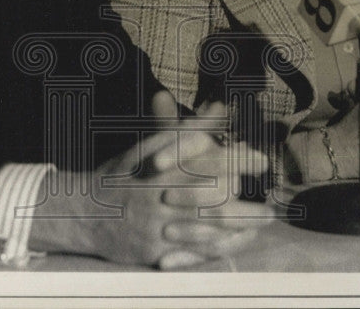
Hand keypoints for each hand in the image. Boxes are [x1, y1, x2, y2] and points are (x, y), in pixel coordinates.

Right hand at [29, 91, 273, 268]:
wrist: (83, 211)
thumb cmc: (124, 174)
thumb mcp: (153, 146)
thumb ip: (189, 129)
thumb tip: (221, 105)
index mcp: (163, 166)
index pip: (207, 159)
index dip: (238, 160)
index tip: (262, 160)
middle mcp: (162, 194)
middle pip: (212, 198)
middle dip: (247, 203)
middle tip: (275, 204)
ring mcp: (157, 225)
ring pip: (206, 228)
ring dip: (239, 228)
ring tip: (264, 224)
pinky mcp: (153, 250)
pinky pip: (191, 253)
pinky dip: (217, 249)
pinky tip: (236, 244)